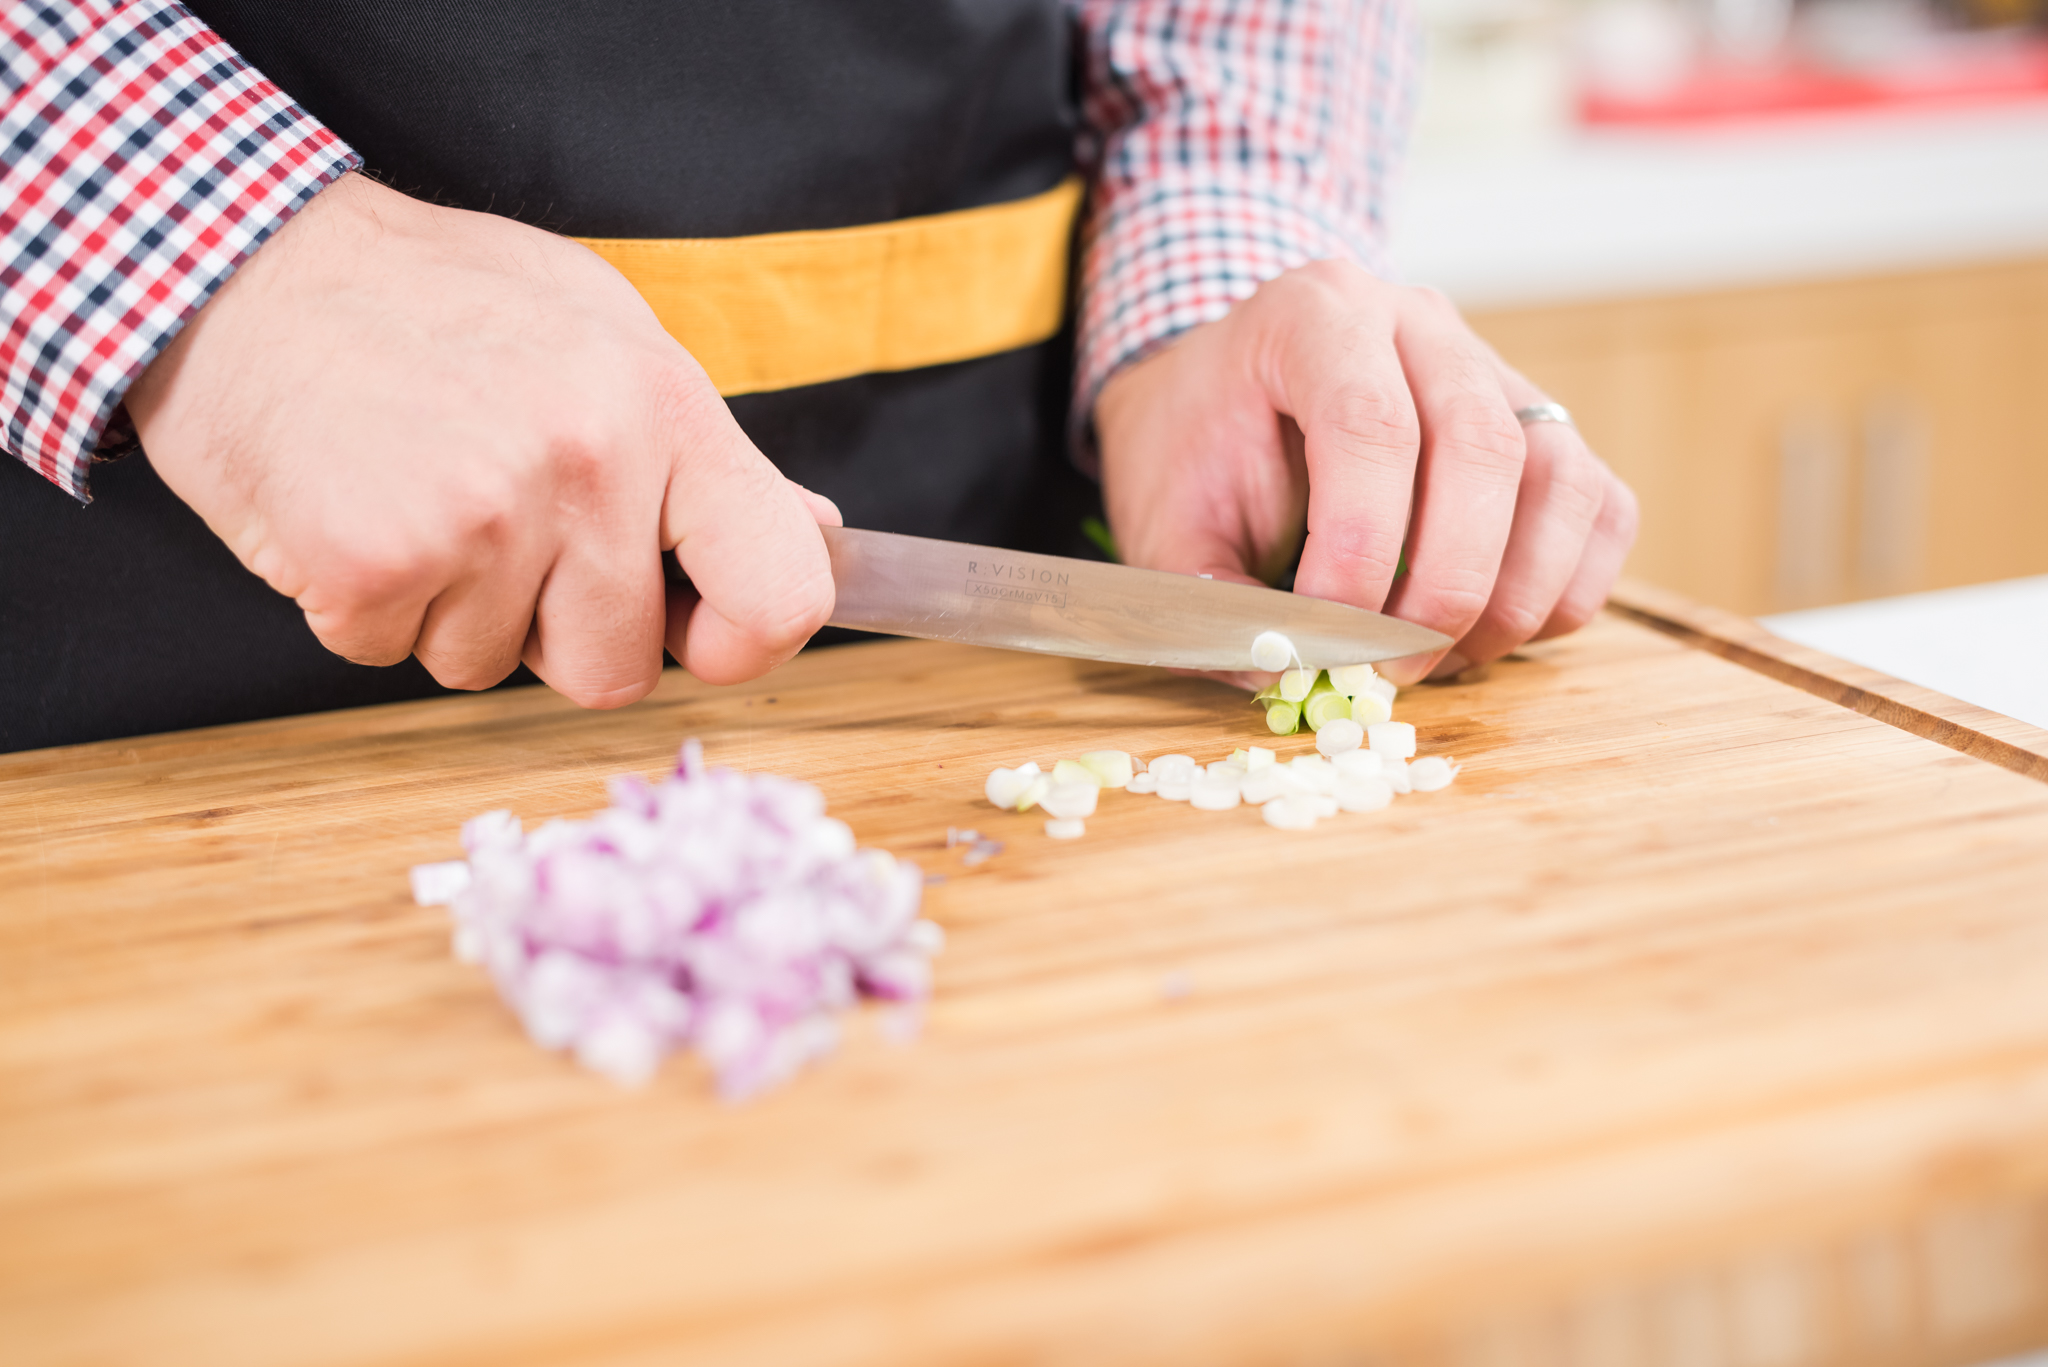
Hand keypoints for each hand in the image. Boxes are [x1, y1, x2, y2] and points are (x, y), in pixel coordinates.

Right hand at [125, 173, 836, 705]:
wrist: (241, 264)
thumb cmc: (429, 299)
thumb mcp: (601, 331)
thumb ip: (703, 451)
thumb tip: (810, 536)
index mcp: (664, 407)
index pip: (783, 589)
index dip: (747, 644)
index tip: (701, 636)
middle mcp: (588, 464)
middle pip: (615, 669)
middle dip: (558, 631)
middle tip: (501, 532)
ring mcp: (482, 517)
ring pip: (493, 668)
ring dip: (453, 612)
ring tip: (420, 495)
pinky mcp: (373, 562)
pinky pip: (394, 655)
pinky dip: (369, 607)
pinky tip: (357, 509)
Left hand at [1094, 261, 1637, 683]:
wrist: (1224, 394)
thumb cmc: (1194, 451)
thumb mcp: (1163, 518)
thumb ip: (1208, 600)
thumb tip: (1280, 672)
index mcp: (1316, 315)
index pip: (1369, 421)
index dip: (1360, 545)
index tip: (1328, 635)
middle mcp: (1421, 324)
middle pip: (1485, 446)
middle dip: (1446, 587)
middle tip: (1392, 669)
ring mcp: (1496, 368)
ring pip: (1562, 478)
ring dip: (1513, 598)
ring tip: (1436, 659)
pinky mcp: (1545, 427)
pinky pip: (1600, 509)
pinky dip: (1562, 591)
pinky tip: (1487, 632)